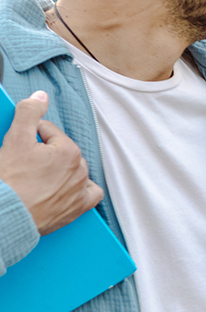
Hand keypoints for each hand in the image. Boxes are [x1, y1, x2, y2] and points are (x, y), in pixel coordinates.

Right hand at [0, 90, 102, 233]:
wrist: (5, 215)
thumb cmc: (9, 181)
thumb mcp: (15, 138)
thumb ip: (30, 112)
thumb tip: (41, 96)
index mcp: (69, 151)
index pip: (49, 132)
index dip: (30, 135)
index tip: (19, 146)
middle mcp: (80, 170)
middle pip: (61, 151)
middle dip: (45, 152)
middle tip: (25, 162)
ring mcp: (80, 190)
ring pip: (74, 170)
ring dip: (60, 169)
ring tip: (39, 175)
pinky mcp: (77, 208)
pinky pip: (91, 195)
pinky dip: (82, 189)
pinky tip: (68, 187)